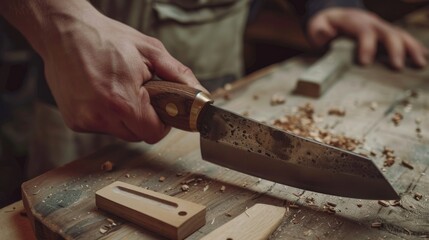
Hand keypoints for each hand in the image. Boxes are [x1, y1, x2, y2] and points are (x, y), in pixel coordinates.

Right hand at [27, 1, 204, 142]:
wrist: (64, 31)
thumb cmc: (107, 38)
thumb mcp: (150, 50)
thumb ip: (179, 75)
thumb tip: (201, 94)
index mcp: (123, 100)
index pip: (154, 133)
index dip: (162, 123)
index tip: (161, 109)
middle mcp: (101, 115)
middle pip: (138, 135)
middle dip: (144, 119)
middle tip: (140, 94)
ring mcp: (85, 120)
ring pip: (120, 133)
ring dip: (126, 118)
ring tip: (119, 91)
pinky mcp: (74, 121)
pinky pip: (102, 127)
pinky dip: (108, 116)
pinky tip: (102, 94)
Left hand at [307, 8, 427, 68]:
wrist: (338, 16)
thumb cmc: (326, 25)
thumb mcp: (318, 25)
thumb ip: (319, 30)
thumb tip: (324, 33)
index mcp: (356, 22)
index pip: (364, 32)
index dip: (366, 46)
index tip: (365, 63)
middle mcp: (374, 23)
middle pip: (388, 32)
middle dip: (394, 49)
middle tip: (396, 67)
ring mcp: (383, 28)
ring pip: (401, 35)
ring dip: (412, 49)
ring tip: (419, 64)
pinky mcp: (388, 35)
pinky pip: (405, 40)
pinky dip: (415, 48)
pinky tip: (423, 59)